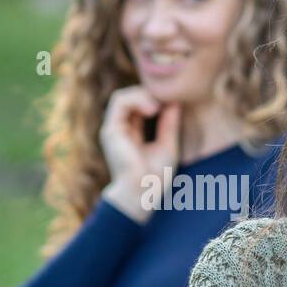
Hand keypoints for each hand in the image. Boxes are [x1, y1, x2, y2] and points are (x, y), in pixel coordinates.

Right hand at [98, 86, 179, 223]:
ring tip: (158, 106)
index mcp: (131, 133)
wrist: (143, 192)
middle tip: (167, 101)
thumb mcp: (167, 144)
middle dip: (149, 95)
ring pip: (122, 96)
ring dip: (142, 95)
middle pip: (130, 98)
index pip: (139, 106)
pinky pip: (119, 101)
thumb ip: (169, 123)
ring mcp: (113, 128)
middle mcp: (120, 129)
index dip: (155, 99)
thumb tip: (175, 102)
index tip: (174, 103)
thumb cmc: (156, 175)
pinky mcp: (111, 129)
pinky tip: (152, 108)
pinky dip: (137, 99)